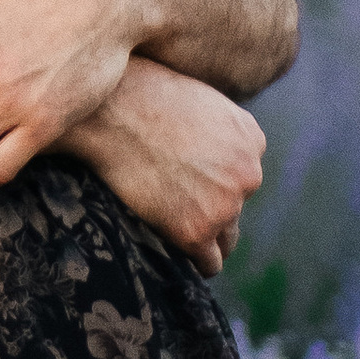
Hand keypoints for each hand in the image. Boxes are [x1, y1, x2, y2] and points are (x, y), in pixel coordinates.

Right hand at [67, 55, 263, 276]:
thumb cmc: (138, 95)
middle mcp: (249, 174)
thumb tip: (209, 159)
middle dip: (210, 204)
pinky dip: (194, 261)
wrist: (108, 111)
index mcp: (251, 139)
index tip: (183, 172)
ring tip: (169, 223)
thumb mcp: (198, 99)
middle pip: (236, 206)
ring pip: (226, 238)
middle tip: (169, 195)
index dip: (212, 176)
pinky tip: (173, 248)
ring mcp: (225, 205)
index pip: (242, 174)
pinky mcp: (197, 230)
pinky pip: (208, 263)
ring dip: (204, 234)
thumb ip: (217, 131)